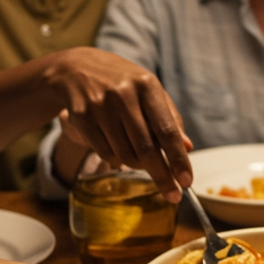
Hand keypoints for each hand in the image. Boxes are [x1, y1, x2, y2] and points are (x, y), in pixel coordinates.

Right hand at [46, 47, 192, 202]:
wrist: (76, 68)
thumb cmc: (122, 83)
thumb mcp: (149, 92)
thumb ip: (169, 118)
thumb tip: (187, 148)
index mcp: (147, 85)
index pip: (166, 129)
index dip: (178, 158)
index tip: (187, 181)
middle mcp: (123, 94)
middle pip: (146, 148)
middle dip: (162, 176)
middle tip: (173, 195)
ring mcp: (100, 105)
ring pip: (125, 154)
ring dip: (137, 165)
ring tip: (140, 159)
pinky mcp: (82, 116)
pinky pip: (105, 152)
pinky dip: (116, 158)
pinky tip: (117, 147)